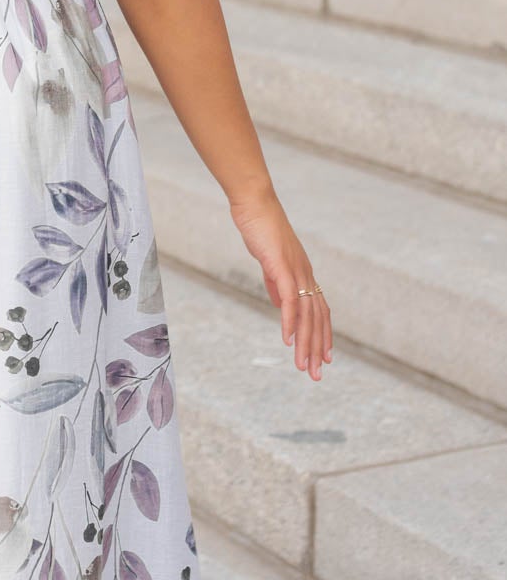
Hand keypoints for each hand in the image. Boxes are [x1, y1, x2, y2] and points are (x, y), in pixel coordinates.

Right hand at [229, 187, 332, 381]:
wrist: (255, 204)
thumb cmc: (260, 228)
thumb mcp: (270, 262)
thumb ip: (278, 284)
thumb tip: (282, 303)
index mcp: (303, 274)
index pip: (320, 312)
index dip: (323, 336)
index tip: (324, 359)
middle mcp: (306, 275)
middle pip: (317, 319)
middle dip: (317, 349)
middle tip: (316, 374)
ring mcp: (296, 271)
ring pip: (306, 315)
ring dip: (305, 343)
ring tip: (302, 366)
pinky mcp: (282, 267)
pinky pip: (289, 300)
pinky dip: (290, 322)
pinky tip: (287, 339)